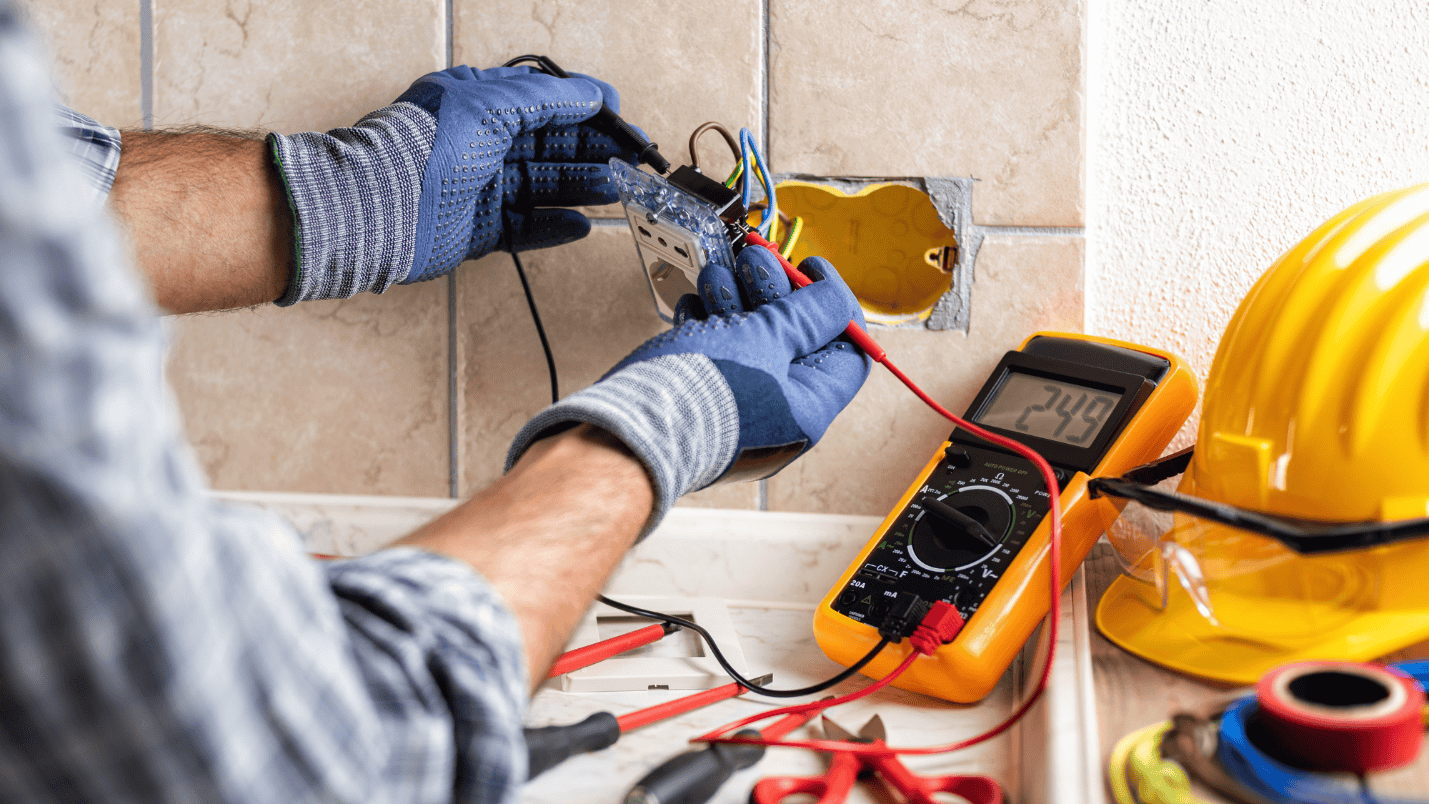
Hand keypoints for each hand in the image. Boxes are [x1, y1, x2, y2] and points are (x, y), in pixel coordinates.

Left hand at [267, 65, 640, 304]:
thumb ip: (547, 97)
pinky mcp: (478, 229)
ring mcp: (480, 188)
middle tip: (630, 160)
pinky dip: (554, 226)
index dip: (583, 109)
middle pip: (548, 146)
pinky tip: (582, 224)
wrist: (382, 205)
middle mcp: (480, 144)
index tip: (619, 117)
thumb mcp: (492, 103)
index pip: (542, 102)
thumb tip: (592, 93)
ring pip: (543, 186)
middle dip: (591, 151)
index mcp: (479, 104)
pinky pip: (526, 227)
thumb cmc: (426, 145)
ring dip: (581, 186)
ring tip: (616, 190)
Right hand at [507, 245, 871, 534]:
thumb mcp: (767, 340)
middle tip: (756, 261)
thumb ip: (807, 316)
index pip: (848, 353)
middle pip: (794, 340)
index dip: (834, 305)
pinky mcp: (701, 400)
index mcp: (808, 409)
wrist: (627, 431)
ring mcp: (737, 408)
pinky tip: (695, 307)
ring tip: (717, 277)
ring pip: (749, 341)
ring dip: (736, 299)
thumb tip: (835, 300)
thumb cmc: (700, 396)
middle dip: (774, 292)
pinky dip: (708, 323)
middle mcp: (778, 414)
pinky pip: (716, 355)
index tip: (810, 270)